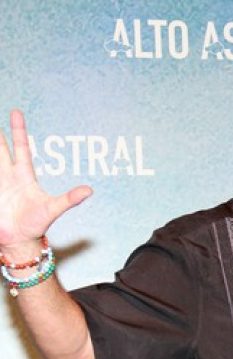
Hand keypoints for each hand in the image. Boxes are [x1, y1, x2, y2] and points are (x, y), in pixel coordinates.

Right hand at [0, 109, 91, 251]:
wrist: (19, 240)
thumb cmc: (36, 224)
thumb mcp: (53, 209)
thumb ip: (69, 199)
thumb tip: (90, 190)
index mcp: (24, 176)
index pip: (21, 148)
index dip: (18, 130)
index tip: (16, 111)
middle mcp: (8, 176)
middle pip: (1, 149)